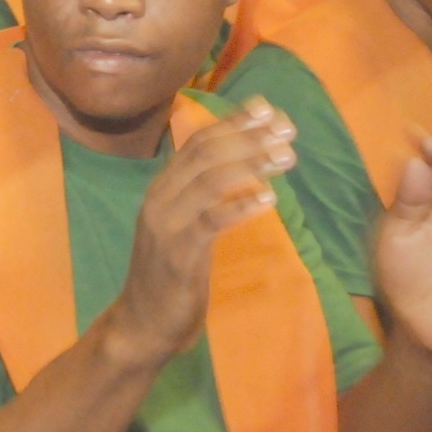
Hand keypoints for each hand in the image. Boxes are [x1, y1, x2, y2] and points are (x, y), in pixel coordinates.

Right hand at [103, 99, 297, 367]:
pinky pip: (211, 221)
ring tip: (287, 158)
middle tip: (288, 129)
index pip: (198, 142)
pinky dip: (240, 205)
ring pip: (208, 180)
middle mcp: (160, 198)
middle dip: (249, 136)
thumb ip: (203, 196)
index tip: (269, 109)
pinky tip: (269, 199)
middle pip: (205, 153)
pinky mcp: (179, 253)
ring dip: (251, 164)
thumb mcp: (184, 226)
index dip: (235, 122)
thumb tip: (239, 166)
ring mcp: (166, 224)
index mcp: (162, 188)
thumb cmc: (170, 275)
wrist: (142, 322)